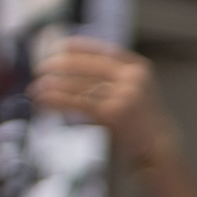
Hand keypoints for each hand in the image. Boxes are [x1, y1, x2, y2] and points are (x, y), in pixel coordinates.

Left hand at [31, 38, 172, 168]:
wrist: (160, 150)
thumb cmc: (142, 124)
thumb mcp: (136, 92)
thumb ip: (115, 78)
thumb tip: (76, 67)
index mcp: (138, 68)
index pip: (104, 50)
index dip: (80, 46)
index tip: (61, 46)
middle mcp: (132, 79)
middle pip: (87, 66)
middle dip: (59, 65)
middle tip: (40, 68)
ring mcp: (123, 95)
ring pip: (78, 85)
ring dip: (52, 86)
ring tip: (36, 89)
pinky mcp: (112, 114)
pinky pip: (77, 103)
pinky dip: (56, 101)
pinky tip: (43, 101)